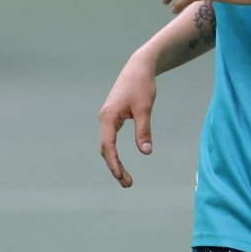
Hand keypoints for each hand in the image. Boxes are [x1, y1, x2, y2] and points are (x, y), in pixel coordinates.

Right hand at [98, 51, 157, 187]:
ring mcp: (108, 119)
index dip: (113, 162)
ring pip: (107, 146)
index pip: (108, 145)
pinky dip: (115, 153)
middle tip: (127, 184)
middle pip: (105, 149)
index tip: (120, 176)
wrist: (139, 68)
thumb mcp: (145, 108)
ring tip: (126, 179)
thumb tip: (146, 151)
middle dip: (114, 167)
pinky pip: (111, 140)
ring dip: (115, 162)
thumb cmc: (141, 85)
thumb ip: (144, 130)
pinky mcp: (113, 118)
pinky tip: (121, 163)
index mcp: (109, 117)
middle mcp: (104, 119)